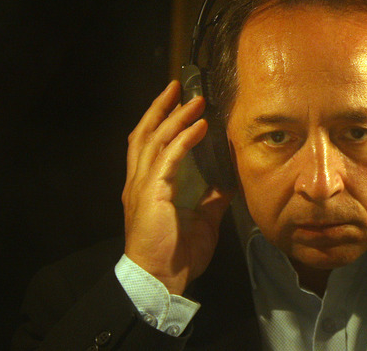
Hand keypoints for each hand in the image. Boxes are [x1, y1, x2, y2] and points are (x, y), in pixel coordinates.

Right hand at [122, 81, 232, 294]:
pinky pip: (169, 158)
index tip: (175, 102)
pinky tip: (199, 126)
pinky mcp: (153, 192)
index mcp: (146, 187)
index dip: (159, 121)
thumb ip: (212, 200)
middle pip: (144, 134)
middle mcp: (138, 182)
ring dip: (176, 117)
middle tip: (176, 87)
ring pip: (156, 140)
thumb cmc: (177, 254)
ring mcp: (143, 186)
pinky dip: (184, 139)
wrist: (162, 279)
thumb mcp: (202, 221)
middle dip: (160, 108)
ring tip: (194, 100)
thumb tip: (228, 182)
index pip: (148, 145)